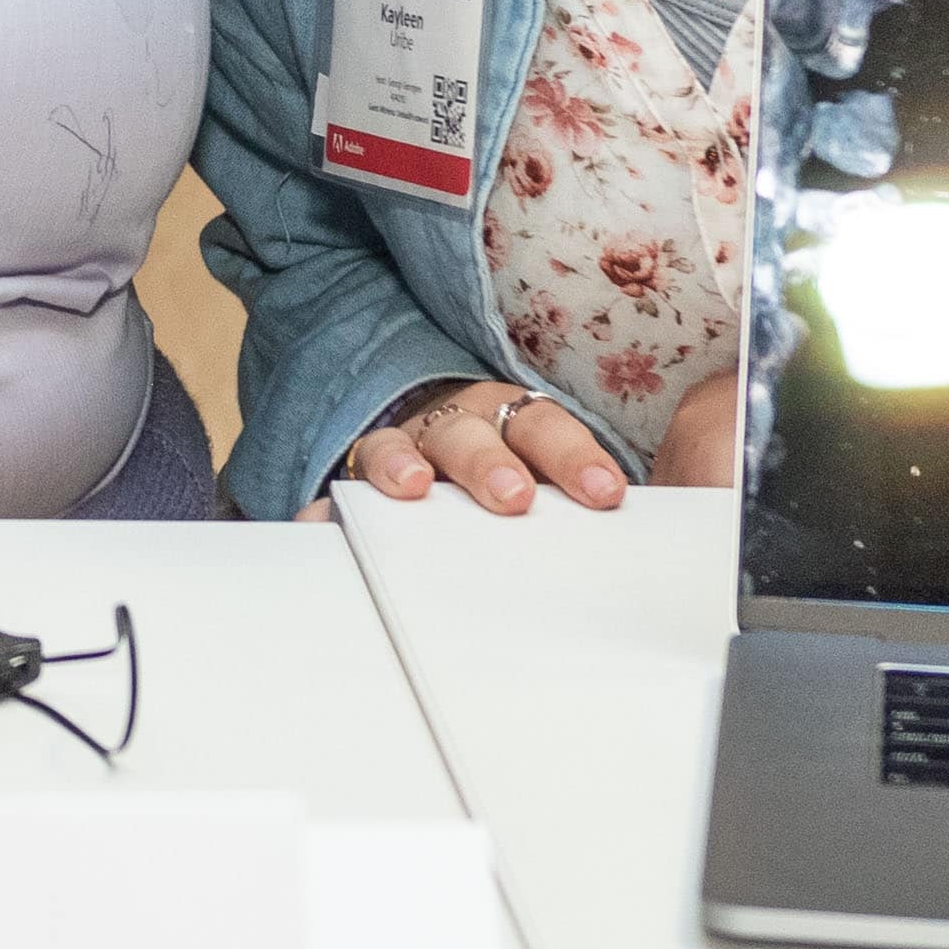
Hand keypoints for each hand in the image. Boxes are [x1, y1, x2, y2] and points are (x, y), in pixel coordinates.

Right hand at [339, 373, 632, 515]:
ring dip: (404, 463)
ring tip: (411, 489)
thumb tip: (627, 526)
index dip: (575, 458)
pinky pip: (339, 490)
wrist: (436, 462)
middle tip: (513, 499)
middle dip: (492, 463)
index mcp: (512, 422)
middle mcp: (454, 426)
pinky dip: (327, 506)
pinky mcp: (357, 480)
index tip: (605, 494)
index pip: (546, 429)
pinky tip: (321, 522)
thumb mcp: (546, 482)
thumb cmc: (509, 483)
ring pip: (399, 446)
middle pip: (472, 432)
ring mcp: (402, 449)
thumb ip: (577, 505)